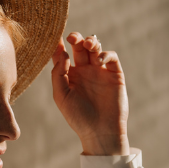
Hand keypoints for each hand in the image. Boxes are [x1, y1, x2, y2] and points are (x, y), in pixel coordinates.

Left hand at [51, 32, 129, 155]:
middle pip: (79, 47)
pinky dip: (105, 54)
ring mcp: (99, 71)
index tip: (54, 36)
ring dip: (90, 41)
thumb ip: (58, 74)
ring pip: (95, 48)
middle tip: (72, 38)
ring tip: (87, 44)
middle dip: (76, 38)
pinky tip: (98, 61)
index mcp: (69, 75)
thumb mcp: (61, 96)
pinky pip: (111, 57)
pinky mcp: (114, 74)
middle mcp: (84, 71)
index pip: (62, 55)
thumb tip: (63, 53)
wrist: (100, 132)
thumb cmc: (78, 117)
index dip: (58, 44)